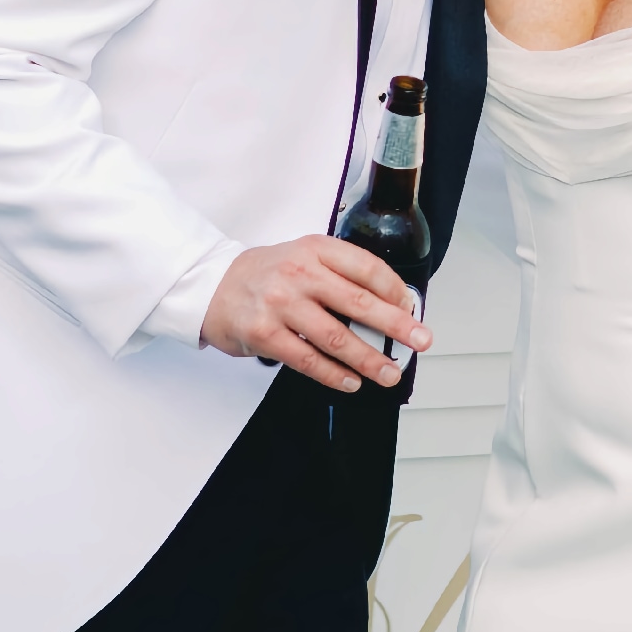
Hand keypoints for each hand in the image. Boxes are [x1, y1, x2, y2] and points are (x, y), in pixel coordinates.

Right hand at [199, 235, 430, 391]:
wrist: (212, 285)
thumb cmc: (267, 274)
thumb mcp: (304, 257)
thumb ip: (341, 275)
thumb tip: (389, 306)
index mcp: (316, 249)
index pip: (367, 268)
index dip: (395, 292)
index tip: (410, 309)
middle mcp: (299, 272)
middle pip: (359, 303)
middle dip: (396, 326)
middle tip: (420, 341)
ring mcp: (281, 304)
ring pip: (336, 337)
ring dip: (368, 360)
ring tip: (387, 373)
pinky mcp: (265, 333)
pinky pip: (308, 360)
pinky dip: (334, 375)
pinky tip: (351, 381)